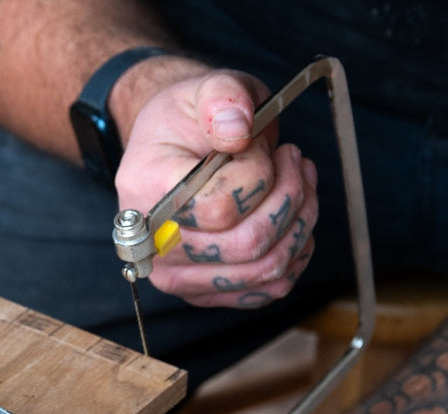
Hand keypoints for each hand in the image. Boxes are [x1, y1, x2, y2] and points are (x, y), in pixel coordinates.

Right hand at [116, 70, 317, 308]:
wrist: (167, 151)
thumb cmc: (187, 121)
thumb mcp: (204, 87)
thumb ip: (222, 96)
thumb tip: (237, 130)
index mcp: (147, 189)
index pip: (221, 206)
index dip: (261, 175)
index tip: (264, 148)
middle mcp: (153, 243)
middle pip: (247, 245)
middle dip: (290, 197)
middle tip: (295, 162)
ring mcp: (174, 274)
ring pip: (262, 270)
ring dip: (300, 225)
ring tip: (300, 185)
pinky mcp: (199, 291)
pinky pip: (262, 291)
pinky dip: (293, 256)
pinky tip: (293, 223)